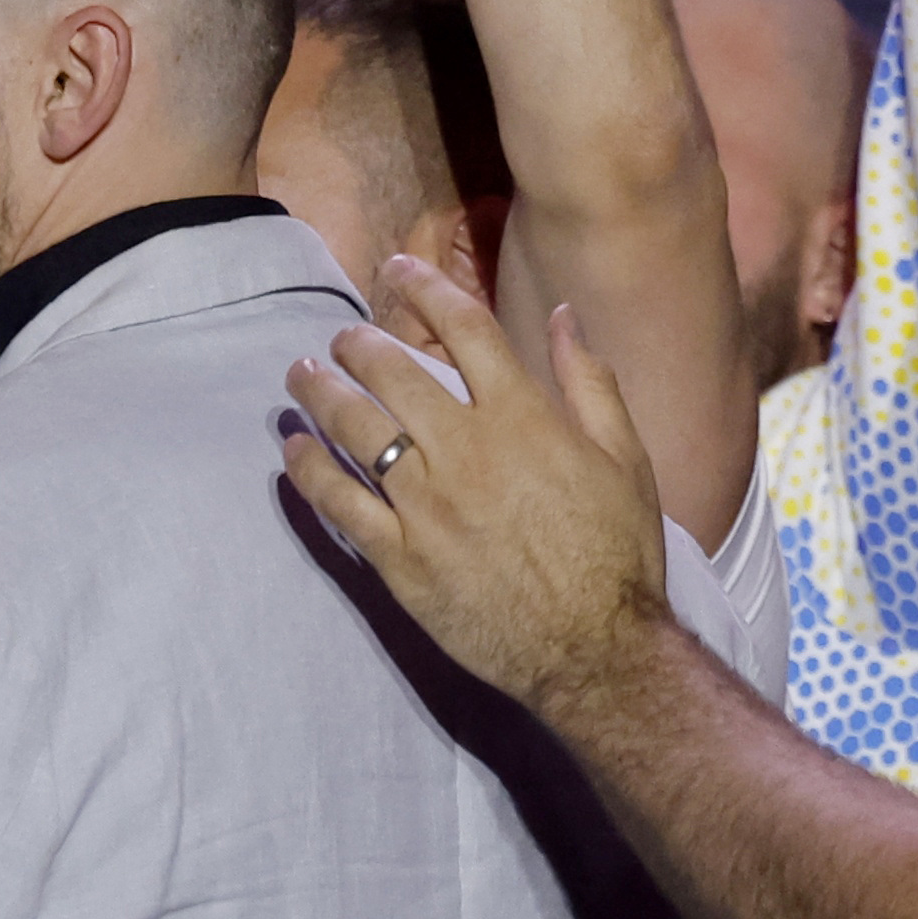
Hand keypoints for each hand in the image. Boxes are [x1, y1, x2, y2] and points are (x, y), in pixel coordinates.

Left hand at [279, 255, 674, 715]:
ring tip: (301, 375)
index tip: (399, 267)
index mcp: (525, 419)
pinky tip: (292, 449)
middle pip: (393, 372)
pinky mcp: (401, 557)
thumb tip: (566, 315)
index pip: (465, 329)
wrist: (597, 651)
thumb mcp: (626, 460)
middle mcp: (467, 452)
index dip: (426, 288)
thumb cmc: (618, 553)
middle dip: (358, 343)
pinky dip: (308, 469)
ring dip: (320, 393)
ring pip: (356, 428)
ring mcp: (427, 505)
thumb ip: (590, 382)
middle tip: (341, 338)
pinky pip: (340, 502)